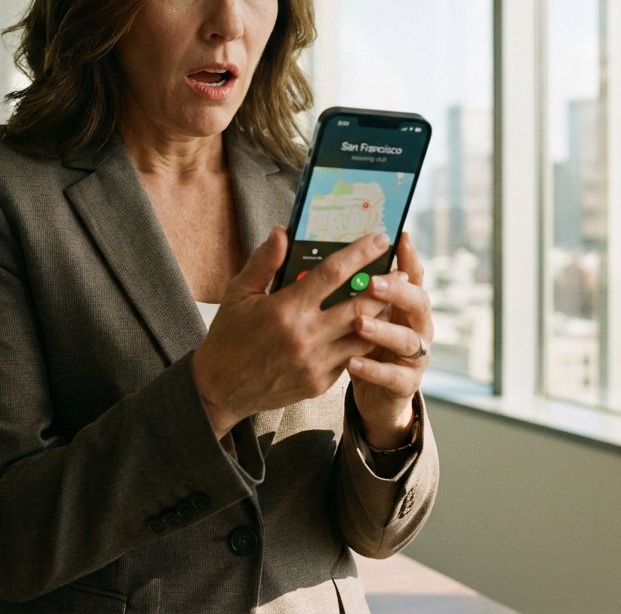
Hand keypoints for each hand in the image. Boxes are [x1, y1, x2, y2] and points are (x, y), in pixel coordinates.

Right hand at [191, 227, 391, 437]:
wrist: (220, 389)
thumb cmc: (228, 336)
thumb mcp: (239, 293)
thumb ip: (264, 262)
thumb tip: (283, 232)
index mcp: (284, 310)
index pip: (331, 274)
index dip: (359, 254)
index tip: (379, 239)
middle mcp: (304, 337)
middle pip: (359, 306)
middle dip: (384, 286)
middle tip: (400, 271)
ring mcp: (315, 363)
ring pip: (363, 336)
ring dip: (381, 316)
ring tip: (393, 299)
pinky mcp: (320, 383)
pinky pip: (351, 358)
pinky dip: (364, 340)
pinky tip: (371, 327)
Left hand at [346, 232, 433, 449]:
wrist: (374, 394)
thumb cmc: (361, 343)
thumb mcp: (355, 311)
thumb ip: (344, 282)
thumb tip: (314, 246)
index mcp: (405, 303)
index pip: (412, 274)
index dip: (409, 257)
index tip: (399, 239)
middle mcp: (417, 325)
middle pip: (418, 302)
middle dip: (397, 290)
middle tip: (372, 282)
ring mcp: (415, 355)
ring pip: (408, 339)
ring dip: (384, 330)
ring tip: (359, 323)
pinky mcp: (406, 383)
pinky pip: (394, 376)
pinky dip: (374, 370)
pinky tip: (352, 363)